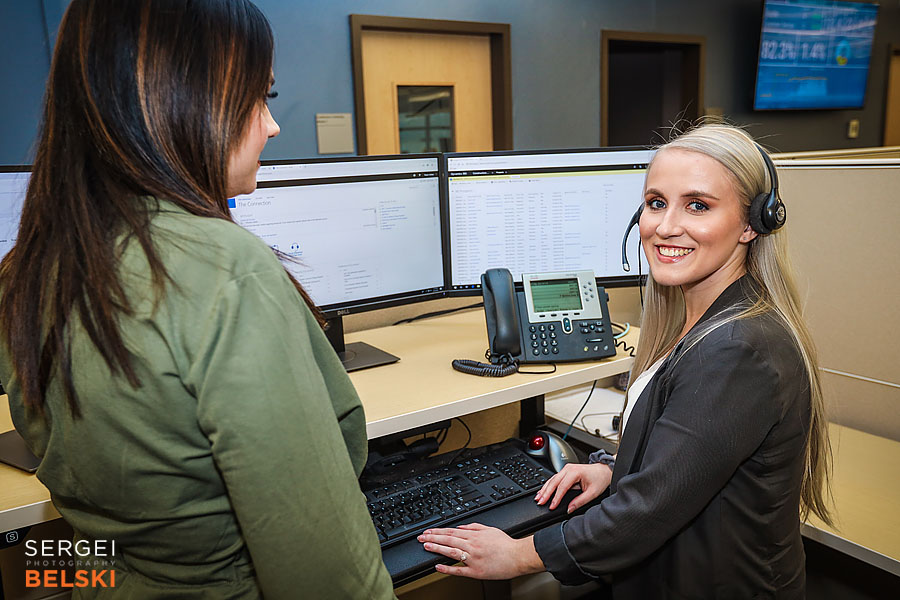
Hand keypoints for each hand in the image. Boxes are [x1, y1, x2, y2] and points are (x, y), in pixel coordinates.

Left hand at [417, 523, 543, 579]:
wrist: (518, 556)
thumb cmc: (506, 545)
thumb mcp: (490, 530)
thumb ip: (474, 527)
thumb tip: (461, 526)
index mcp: (475, 536)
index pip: (452, 532)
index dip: (438, 531)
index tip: (428, 531)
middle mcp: (472, 546)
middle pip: (448, 540)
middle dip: (433, 538)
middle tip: (421, 538)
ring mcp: (473, 559)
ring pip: (451, 552)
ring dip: (437, 548)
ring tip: (426, 546)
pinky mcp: (476, 571)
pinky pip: (459, 570)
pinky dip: (447, 568)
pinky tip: (438, 566)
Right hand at [535, 462, 612, 512]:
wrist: (605, 470)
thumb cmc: (600, 479)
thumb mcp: (592, 493)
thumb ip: (580, 501)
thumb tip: (569, 509)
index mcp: (575, 472)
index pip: (562, 487)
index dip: (556, 498)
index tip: (551, 506)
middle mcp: (569, 469)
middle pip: (553, 482)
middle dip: (545, 493)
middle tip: (539, 502)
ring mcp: (566, 469)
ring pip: (552, 479)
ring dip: (544, 489)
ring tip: (538, 498)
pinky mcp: (566, 471)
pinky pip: (554, 478)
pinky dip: (548, 485)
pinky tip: (543, 491)